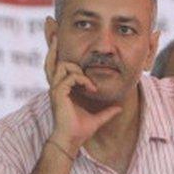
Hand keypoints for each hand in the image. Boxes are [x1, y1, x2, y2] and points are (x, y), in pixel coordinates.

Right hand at [44, 35, 121, 151]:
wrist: (71, 141)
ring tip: (90, 84)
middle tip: (57, 33)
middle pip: (54, 59)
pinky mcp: (58, 93)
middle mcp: (57, 86)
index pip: (58, 65)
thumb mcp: (98, 118)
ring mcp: (56, 89)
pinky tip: (91, 89)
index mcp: (62, 88)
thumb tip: (119, 108)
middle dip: (54, 45)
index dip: (56, 52)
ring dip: (80, 71)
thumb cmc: (80, 130)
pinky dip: (83, 81)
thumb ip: (107, 112)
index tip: (58, 37)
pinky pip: (71, 78)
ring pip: (65, 66)